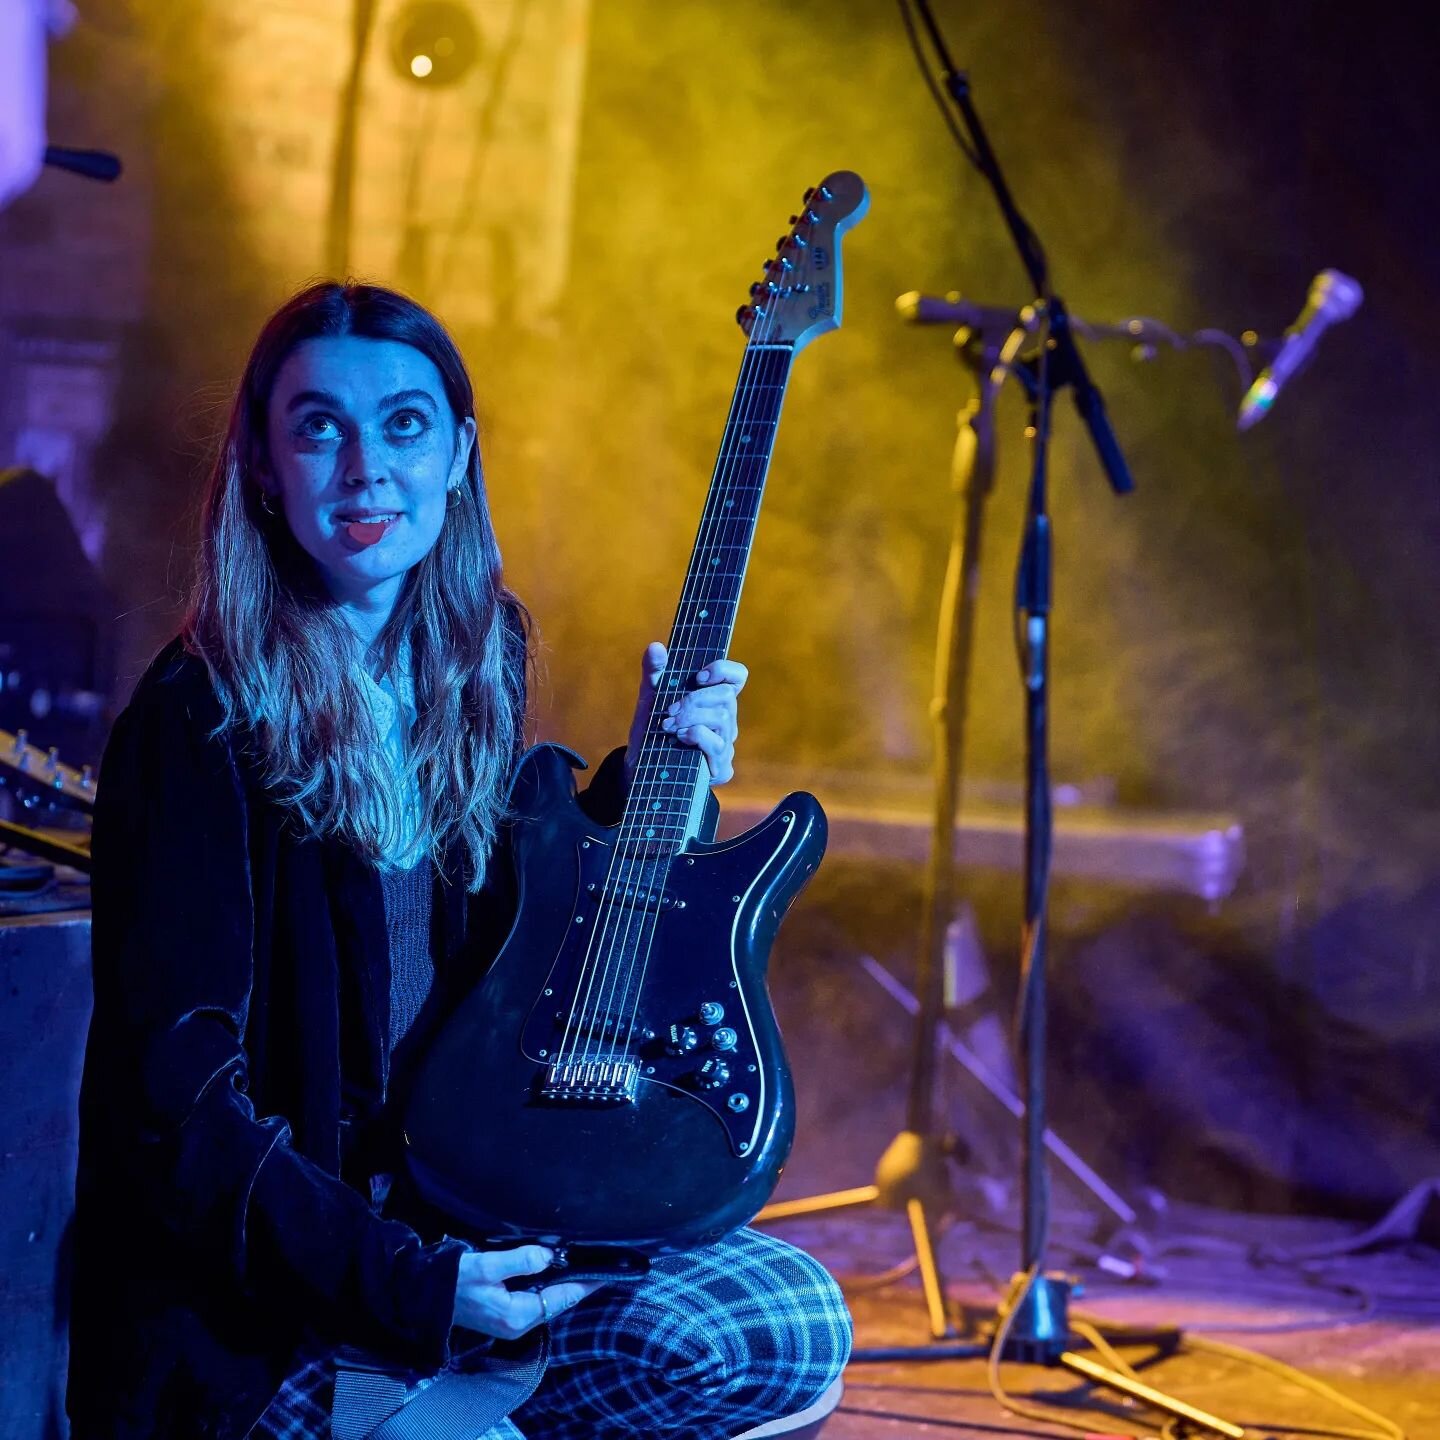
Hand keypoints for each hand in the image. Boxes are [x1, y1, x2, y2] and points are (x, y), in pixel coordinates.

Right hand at [452, 1245, 603, 1338]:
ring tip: (585, 1265)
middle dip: (579, 1284)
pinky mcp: (506, 1315)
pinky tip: (557, 1270)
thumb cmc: (454, 1280)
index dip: (585, 1284)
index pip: (563, 1298)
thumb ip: (519, 1261)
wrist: (425, 1296)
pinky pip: (537, 1300)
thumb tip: (549, 1256)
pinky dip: (551, 1287)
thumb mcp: (487, 1266)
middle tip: (602, 1263)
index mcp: (518, 1315)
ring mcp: (512, 1322)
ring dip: (566, 1285)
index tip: (607, 1271)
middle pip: (559, 1302)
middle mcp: (519, 1324)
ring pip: (549, 1302)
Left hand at [625, 642, 747, 786]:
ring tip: (668, 725)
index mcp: (715, 699)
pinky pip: (716, 744)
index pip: (737, 676)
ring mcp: (726, 744)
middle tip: (669, 709)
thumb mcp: (650, 696)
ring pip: (722, 718)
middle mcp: (726, 720)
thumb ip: (653, 671)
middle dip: (694, 699)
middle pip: (726, 696)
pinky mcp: (721, 767)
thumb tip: (656, 647)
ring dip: (691, 717)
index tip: (698, 676)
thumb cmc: (652, 726)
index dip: (723, 670)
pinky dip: (696, 736)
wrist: (640, 764)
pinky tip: (679, 738)